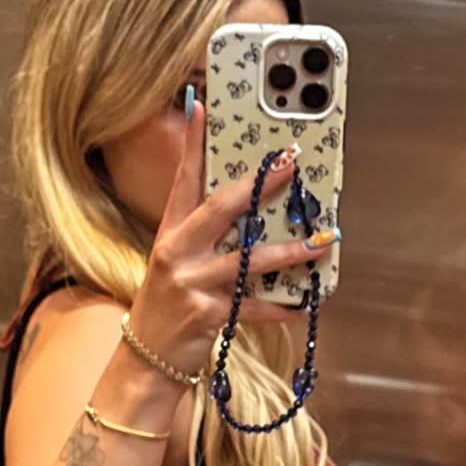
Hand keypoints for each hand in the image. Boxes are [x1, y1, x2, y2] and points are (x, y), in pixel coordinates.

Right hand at [127, 100, 324, 377]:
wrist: (146, 356)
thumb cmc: (167, 304)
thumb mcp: (175, 263)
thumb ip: (204, 236)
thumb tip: (248, 209)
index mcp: (170, 234)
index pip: (183, 181)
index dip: (194, 145)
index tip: (206, 109)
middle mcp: (178, 253)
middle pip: (221, 209)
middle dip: (259, 186)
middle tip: (289, 166)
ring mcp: (193, 284)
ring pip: (248, 260)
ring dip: (289, 250)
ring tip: (319, 241)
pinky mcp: (209, 315)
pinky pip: (255, 308)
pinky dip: (282, 307)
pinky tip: (305, 303)